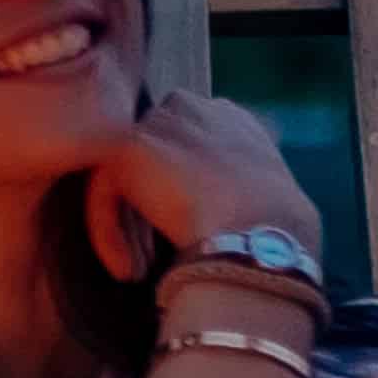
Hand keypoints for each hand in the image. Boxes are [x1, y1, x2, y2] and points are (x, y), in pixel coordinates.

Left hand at [87, 81, 330, 285]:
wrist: (263, 237)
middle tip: (148, 256)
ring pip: (120, 178)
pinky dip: (109, 234)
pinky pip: (103, 193)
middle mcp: (192, 107)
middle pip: (146, 158)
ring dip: (125, 229)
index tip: (178, 232)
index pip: (181, 144)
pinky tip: (129, 269)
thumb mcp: (263, 193)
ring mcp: (159, 123)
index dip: (173, 191)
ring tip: (137, 269)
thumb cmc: (275, 231)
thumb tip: (209, 210)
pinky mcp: (129, 147)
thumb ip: (230, 184)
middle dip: (142, 208)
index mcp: (227, 115)